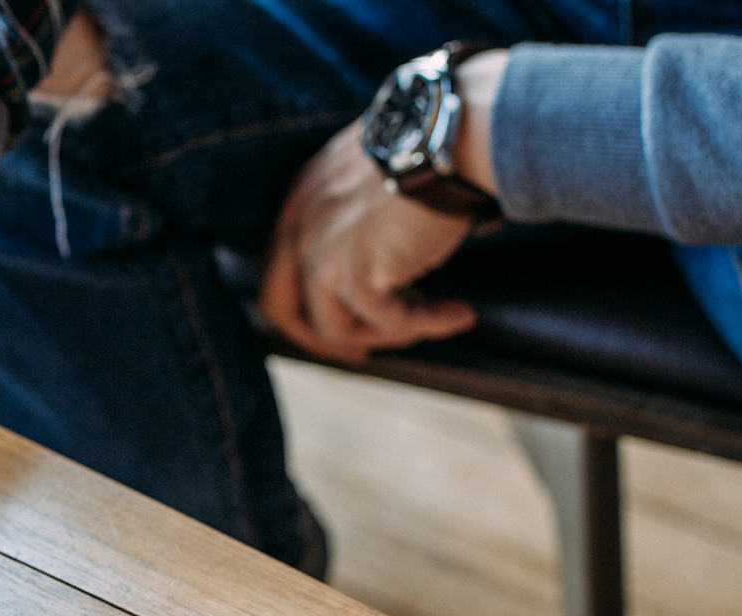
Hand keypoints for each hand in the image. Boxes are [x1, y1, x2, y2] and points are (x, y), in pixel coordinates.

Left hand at [259, 50, 507, 362]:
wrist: (460, 134)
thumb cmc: (436, 143)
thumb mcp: (380, 171)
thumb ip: (360, 208)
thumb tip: (384, 255)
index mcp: (302, 196)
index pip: (281, 265)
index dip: (307, 302)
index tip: (347, 317)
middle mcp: (301, 224)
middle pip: (281, 307)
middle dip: (323, 339)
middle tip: (364, 355)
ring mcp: (323, 251)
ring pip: (334, 327)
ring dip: (390, 334)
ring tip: (440, 318)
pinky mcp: (357, 274)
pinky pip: (385, 322)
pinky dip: (425, 326)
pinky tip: (458, 316)